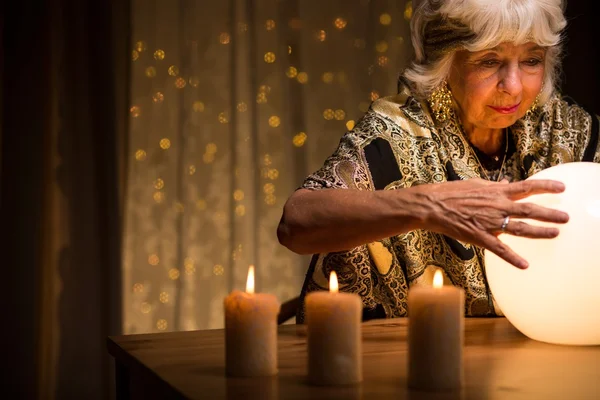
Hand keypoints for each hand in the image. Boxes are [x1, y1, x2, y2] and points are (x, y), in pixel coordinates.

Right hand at [418, 178, 568, 268]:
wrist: (432, 205)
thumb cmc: (450, 193)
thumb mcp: (475, 184)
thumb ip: (494, 186)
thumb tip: (507, 184)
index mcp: (496, 191)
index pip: (527, 187)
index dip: (546, 186)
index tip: (562, 187)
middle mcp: (497, 206)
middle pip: (529, 209)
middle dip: (550, 214)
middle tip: (566, 217)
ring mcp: (489, 222)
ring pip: (520, 228)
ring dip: (540, 232)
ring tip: (555, 233)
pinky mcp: (479, 237)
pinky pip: (499, 249)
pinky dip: (513, 258)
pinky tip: (525, 265)